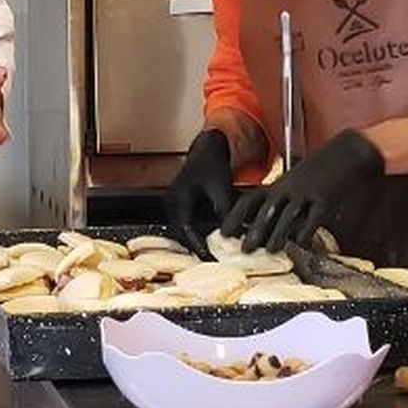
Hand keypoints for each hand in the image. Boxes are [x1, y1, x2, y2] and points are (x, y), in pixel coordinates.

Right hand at [163, 129, 235, 256]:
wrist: (207, 147)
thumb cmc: (212, 162)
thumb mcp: (220, 186)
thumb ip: (225, 209)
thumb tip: (235, 233)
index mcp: (177, 200)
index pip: (186, 232)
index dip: (199, 247)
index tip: (212, 259)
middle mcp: (172, 204)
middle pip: (183, 235)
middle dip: (199, 247)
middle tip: (215, 260)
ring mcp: (175, 205)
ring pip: (186, 231)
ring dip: (199, 241)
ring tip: (216, 253)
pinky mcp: (182, 205)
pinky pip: (189, 224)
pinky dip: (200, 232)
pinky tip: (215, 238)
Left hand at [221, 129, 382, 252]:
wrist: (347, 153)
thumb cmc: (322, 168)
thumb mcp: (297, 179)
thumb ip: (284, 197)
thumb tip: (271, 221)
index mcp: (280, 184)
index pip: (250, 199)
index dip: (235, 216)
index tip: (223, 231)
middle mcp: (289, 188)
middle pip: (266, 210)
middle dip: (254, 231)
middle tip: (245, 249)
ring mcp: (306, 193)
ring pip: (287, 216)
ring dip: (277, 234)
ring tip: (271, 250)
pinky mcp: (325, 199)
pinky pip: (313, 219)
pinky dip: (306, 233)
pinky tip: (302, 244)